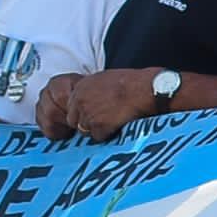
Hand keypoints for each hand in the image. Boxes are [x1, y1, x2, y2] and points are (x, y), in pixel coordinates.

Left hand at [34, 69, 155, 140]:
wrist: (144, 89)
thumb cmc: (131, 82)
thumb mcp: (105, 79)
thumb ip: (92, 91)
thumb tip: (90, 102)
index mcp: (80, 87)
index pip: (72, 108)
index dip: (85, 113)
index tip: (97, 114)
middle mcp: (79, 100)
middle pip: (75, 122)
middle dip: (88, 123)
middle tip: (104, 121)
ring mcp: (87, 114)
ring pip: (86, 131)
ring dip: (98, 129)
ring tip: (114, 121)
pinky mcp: (98, 126)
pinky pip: (98, 137)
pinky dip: (108, 134)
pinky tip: (119, 124)